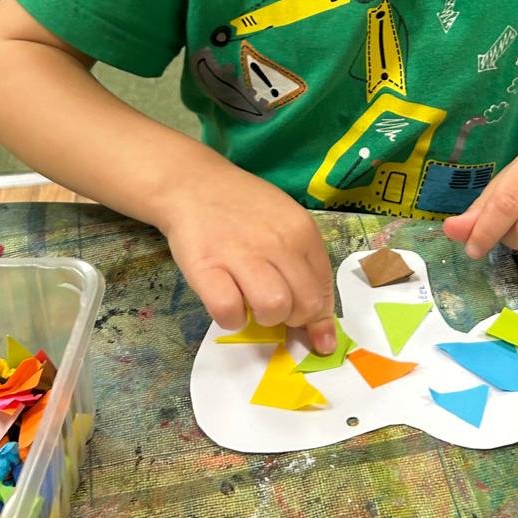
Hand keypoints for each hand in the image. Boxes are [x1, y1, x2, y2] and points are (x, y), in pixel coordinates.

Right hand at [159, 160, 338, 354]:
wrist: (193, 184)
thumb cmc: (243, 209)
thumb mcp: (285, 225)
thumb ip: (306, 268)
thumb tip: (322, 333)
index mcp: (303, 232)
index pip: (324, 291)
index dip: (317, 318)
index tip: (309, 330)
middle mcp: (278, 243)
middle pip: (305, 306)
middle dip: (292, 319)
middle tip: (273, 306)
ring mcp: (242, 254)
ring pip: (274, 309)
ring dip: (264, 318)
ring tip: (250, 302)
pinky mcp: (206, 267)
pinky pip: (229, 311)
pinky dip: (231, 318)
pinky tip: (227, 304)